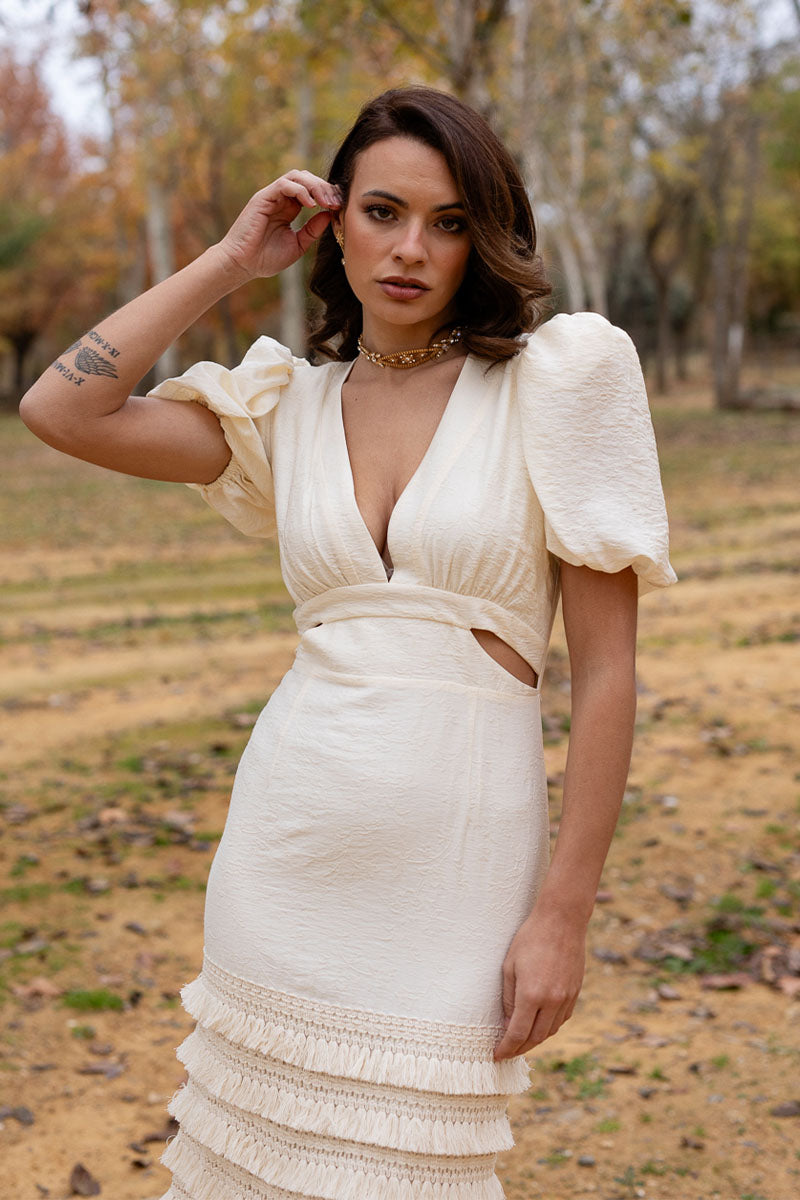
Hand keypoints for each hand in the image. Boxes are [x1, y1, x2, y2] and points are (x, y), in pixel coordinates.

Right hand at [215, 171, 341, 284]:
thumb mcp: (298, 245)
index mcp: (289, 209)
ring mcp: (271, 197)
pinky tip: (311, 205)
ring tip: (326, 202)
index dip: (327, 195)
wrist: (242, 265)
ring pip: (297, 176)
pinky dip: (300, 191)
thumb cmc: (266, 259)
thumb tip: (329, 215)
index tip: (340, 206)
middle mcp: (281, 199)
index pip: (311, 191)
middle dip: (325, 188)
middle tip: (336, 202)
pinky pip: (284, 184)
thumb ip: (313, 230)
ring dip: (315, 186)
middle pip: (307, 179)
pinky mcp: (263, 198)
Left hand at [493, 908, 585, 1059]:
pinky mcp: (575, 992)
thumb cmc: (530, 939)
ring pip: (551, 1031)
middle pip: (535, 1038)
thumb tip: (507, 1022)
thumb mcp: (510, 966)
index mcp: (531, 994)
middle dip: (520, 1049)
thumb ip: (508, 998)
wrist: (562, 921)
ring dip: (535, 1040)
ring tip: (522, 1042)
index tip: (497, 1055)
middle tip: (508, 1052)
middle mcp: (552, 1001)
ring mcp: (566, 997)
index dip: (506, 1048)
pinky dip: (550, 1027)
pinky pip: (562, 1019)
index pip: (517, 1033)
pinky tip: (540, 1025)